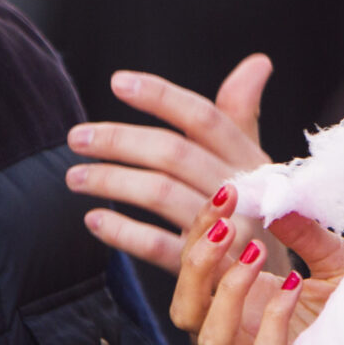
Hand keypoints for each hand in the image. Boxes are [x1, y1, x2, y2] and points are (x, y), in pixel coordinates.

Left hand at [68, 57, 275, 273]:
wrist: (268, 283)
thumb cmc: (251, 209)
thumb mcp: (252, 162)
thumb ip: (242, 113)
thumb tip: (258, 61)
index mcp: (248, 157)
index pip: (203, 116)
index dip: (161, 96)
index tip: (117, 81)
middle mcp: (241, 190)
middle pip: (174, 153)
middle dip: (120, 141)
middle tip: (76, 137)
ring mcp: (225, 232)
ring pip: (161, 195)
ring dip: (111, 182)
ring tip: (75, 177)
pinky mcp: (207, 270)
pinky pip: (158, 247)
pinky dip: (123, 232)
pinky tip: (94, 219)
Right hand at [171, 188, 343, 344]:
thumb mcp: (330, 255)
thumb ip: (303, 231)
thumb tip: (276, 198)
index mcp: (241, 295)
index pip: (195, 266)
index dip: (200, 230)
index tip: (227, 193)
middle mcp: (241, 326)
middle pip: (184, 308)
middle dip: (197, 263)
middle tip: (228, 225)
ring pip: (210, 338)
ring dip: (228, 291)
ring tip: (258, 252)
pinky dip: (274, 314)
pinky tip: (296, 284)